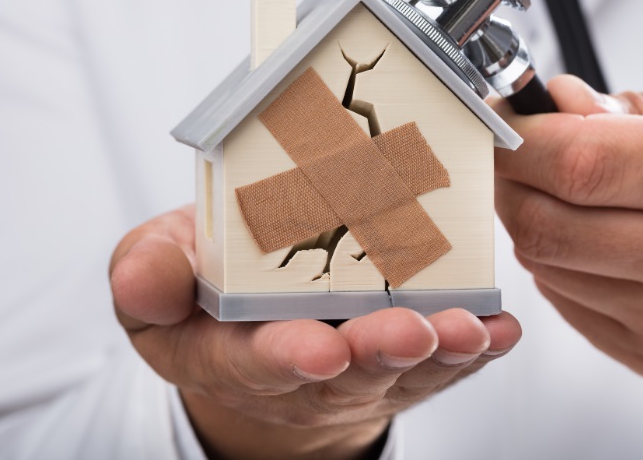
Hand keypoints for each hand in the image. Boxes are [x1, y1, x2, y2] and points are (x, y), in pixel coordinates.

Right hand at [109, 207, 520, 459]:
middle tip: (410, 334)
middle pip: (345, 372)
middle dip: (379, 354)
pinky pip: (444, 359)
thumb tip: (141, 281)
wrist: (257, 313)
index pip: (255, 362)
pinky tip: (501, 328)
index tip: (319, 349)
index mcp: (229, 349)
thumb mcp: (158, 270)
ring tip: (470, 330)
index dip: (285, 357)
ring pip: (404, 370)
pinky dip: (477, 346)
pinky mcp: (406, 354)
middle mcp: (302, 368)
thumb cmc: (209, 279)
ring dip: (440, 352)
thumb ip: (147, 274)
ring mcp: (360, 365)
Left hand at [493, 73, 642, 445]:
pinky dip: (558, 263)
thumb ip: (636, 106)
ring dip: (530, 219)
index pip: (578, 161)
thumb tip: (554, 105)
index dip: (518, 137)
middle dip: (507, 178)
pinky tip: (587, 235)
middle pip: (544, 222)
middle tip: (514, 151)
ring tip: (558, 189)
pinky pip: (567, 304)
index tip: (502, 118)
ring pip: (546, 265)